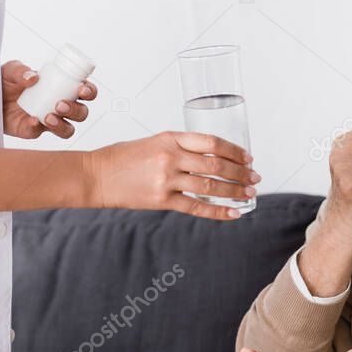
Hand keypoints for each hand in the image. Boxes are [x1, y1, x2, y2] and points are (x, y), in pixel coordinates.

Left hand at [1, 60, 97, 138]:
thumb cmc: (3, 81)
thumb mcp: (10, 70)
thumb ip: (20, 71)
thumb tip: (33, 78)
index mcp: (61, 88)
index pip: (85, 91)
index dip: (90, 91)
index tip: (82, 89)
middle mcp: (59, 106)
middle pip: (81, 113)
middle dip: (76, 110)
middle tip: (60, 104)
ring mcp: (47, 121)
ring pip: (68, 129)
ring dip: (63, 125)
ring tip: (48, 117)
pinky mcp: (32, 131)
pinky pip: (40, 133)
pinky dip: (36, 127)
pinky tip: (30, 120)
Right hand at [87, 131, 260, 219]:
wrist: (96, 176)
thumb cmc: (123, 157)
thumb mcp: (154, 142)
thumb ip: (180, 147)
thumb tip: (211, 157)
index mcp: (171, 138)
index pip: (212, 142)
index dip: (234, 151)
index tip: (247, 158)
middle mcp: (171, 157)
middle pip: (216, 165)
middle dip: (240, 173)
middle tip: (254, 178)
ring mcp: (166, 179)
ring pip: (210, 187)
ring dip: (234, 192)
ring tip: (249, 195)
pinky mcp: (161, 200)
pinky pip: (196, 207)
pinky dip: (217, 212)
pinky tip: (233, 213)